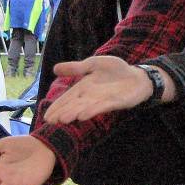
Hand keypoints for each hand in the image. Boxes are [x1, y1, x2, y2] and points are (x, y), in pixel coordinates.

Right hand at [44, 56, 173, 123]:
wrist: (137, 76)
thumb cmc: (116, 70)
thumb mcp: (94, 64)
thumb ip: (76, 68)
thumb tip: (54, 69)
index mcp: (84, 87)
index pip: (67, 98)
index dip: (57, 107)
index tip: (47, 116)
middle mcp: (90, 96)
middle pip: (74, 105)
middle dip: (63, 113)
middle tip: (51, 121)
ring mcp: (102, 100)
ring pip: (86, 108)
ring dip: (75, 113)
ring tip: (64, 119)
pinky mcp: (115, 102)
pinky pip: (102, 107)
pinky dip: (92, 110)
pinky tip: (83, 115)